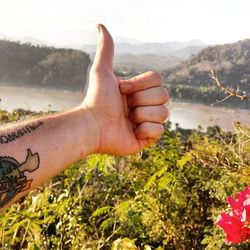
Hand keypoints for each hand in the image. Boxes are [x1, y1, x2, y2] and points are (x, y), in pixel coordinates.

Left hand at [82, 24, 168, 155]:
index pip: (158, 80)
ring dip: (142, 115)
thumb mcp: (102, 71)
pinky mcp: (147, 138)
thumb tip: (100, 25)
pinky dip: (145, 130)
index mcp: (139, 91)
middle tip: (124, 107)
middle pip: (164, 96)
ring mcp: (148, 122)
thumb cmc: (96, 99)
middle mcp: (145, 105)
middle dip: (141, 100)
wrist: (92, 126)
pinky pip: (160, 131)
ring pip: (164, 113)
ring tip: (127, 120)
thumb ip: (106, 49)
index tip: (121, 90)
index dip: (141, 85)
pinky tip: (132, 131)